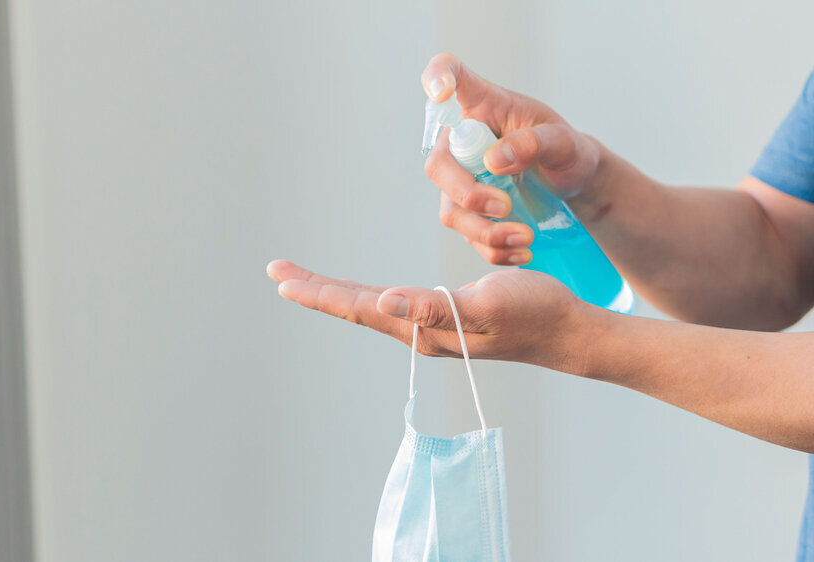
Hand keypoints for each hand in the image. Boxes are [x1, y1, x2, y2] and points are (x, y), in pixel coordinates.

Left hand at [267, 259, 590, 369]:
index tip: (281, 278)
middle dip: (315, 290)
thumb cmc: (536, 313)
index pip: (358, 307)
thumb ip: (433, 306)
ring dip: (335, 293)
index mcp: (422, 328)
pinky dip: (365, 295)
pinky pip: (393, 305)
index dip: (318, 293)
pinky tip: (361, 292)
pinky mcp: (444, 320)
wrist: (569, 333)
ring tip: (305, 280)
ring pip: (371, 307)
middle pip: (355, 307)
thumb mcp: (486, 304)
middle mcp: (419, 332)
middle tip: (278, 272)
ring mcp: (430, 329)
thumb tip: (383, 301)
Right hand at [421, 53, 603, 265]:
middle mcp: (463, 143)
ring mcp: (461, 180)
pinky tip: (522, 251)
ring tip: (525, 239)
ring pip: (450, 210)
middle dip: (466, 193)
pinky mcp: (469, 213)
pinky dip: (493, 249)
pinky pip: (468, 237)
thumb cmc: (566, 151)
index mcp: (483, 107)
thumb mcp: (564, 142)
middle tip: (505, 207)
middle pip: (437, 165)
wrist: (574, 188)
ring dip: (484, 230)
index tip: (441, 91)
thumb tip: (493, 162)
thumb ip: (533, 144)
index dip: (436, 77)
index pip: (448, 75)